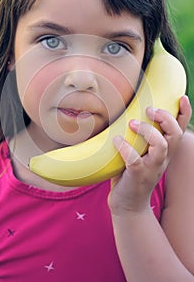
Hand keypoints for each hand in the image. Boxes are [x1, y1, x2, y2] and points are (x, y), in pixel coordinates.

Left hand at [108, 95, 191, 215]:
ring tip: (133, 123)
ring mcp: (151, 168)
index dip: (184, 114)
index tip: (183, 97)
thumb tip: (127, 113)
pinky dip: (126, 148)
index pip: (180, 130)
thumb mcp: (141, 154)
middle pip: (175, 135)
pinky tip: (117, 141)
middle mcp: (162, 159)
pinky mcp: (137, 176)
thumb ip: (140, 138)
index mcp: (164, 152)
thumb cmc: (132, 174)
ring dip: (148, 131)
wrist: (128, 206)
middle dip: (166, 118)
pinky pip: (135, 160)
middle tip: (149, 109)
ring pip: (161, 146)